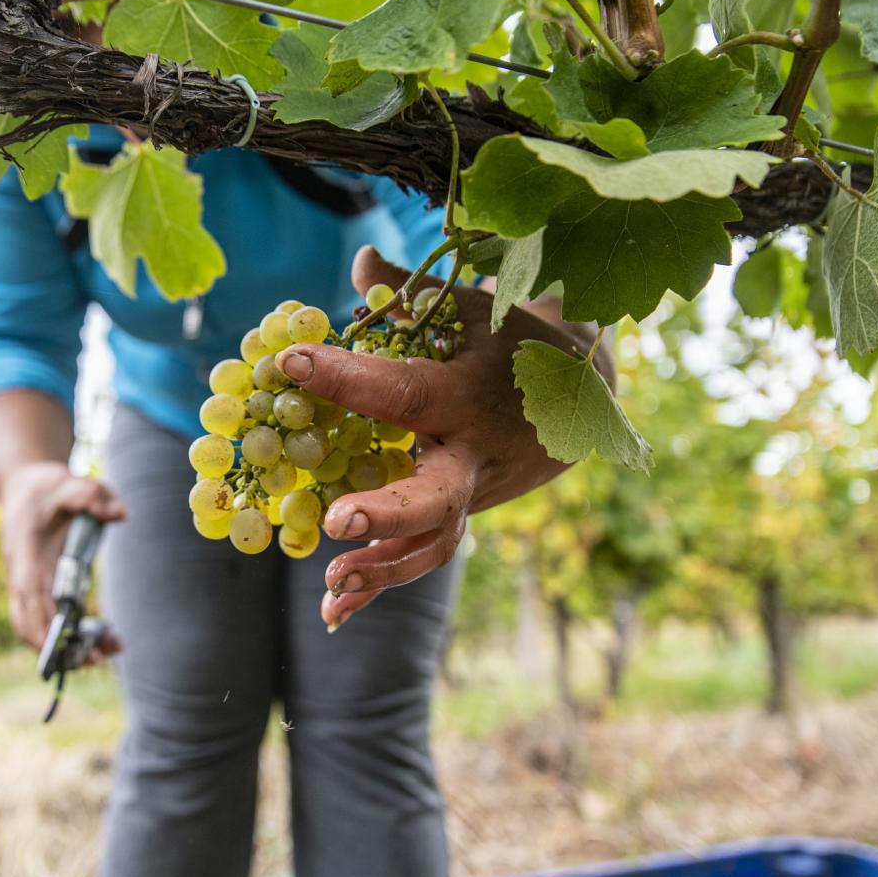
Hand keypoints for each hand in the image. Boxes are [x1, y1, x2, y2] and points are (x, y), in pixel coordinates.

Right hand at [0, 461, 126, 655]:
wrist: (24, 487)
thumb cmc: (46, 488)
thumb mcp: (69, 482)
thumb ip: (92, 495)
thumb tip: (121, 514)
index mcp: (23, 550)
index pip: (26, 590)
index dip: (37, 620)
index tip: (54, 644)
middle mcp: (23, 574)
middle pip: (30, 619)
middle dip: (56, 645)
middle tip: (94, 659)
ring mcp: (31, 585)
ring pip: (40, 627)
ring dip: (68, 646)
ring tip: (109, 652)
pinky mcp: (44, 590)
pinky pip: (54, 620)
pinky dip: (75, 635)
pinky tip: (107, 639)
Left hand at [276, 246, 602, 628]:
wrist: (590, 400)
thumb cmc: (518, 345)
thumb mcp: (476, 309)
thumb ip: (414, 293)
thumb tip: (357, 261)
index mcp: (466, 395)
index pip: (401, 388)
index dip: (345, 377)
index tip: (288, 362)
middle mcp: (472, 455)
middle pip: (435, 495)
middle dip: (387, 512)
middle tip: (336, 520)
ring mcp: (472, 494)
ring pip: (434, 543)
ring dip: (382, 567)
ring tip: (331, 581)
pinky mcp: (463, 516)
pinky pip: (424, 556)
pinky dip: (380, 586)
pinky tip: (332, 615)